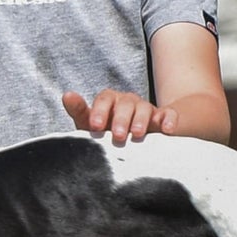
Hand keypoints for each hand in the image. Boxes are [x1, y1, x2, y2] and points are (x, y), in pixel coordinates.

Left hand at [62, 90, 178, 144]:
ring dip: (141, 120)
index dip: (100, 111)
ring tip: (137, 135)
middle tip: (117, 136)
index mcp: (109, 101)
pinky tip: (167, 130)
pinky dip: (169, 120)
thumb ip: (79, 111)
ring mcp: (146, 109)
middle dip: (121, 119)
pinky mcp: (162, 119)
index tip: (95, 127)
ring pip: (145, 108)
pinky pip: (168, 115)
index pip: (104, 100)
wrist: (132, 141)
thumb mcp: (90, 124)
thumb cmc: (105, 132)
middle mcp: (128, 102)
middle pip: (125, 104)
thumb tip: (67, 95)